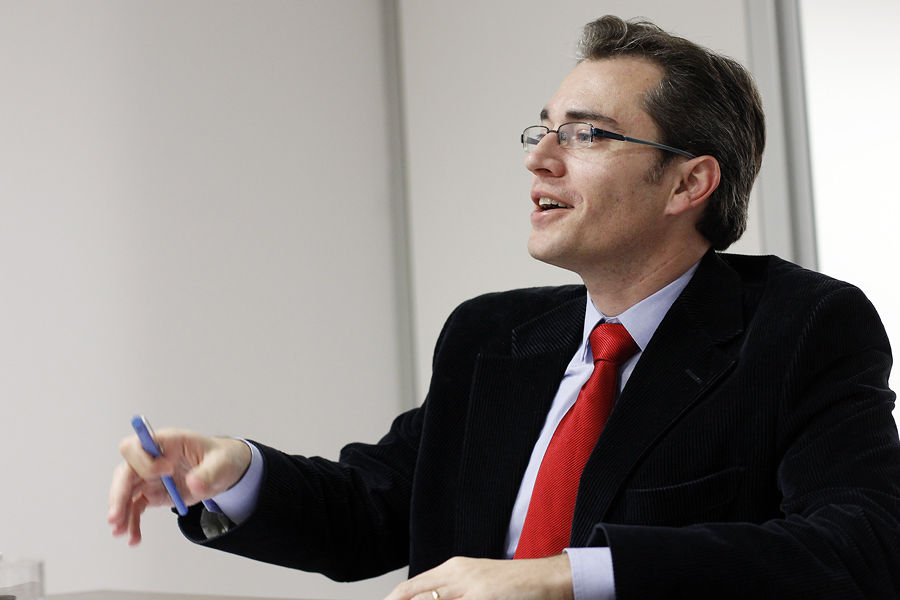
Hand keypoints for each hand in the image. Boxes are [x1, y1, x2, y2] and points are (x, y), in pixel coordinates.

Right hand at [107, 428, 250, 544]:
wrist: (222, 470)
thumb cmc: (220, 458)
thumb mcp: (222, 464)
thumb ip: (208, 473)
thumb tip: (193, 484)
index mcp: (167, 442)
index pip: (138, 446)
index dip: (145, 460)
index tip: (166, 472)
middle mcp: (153, 458)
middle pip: (125, 472)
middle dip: (119, 494)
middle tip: (117, 516)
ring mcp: (150, 476)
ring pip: (126, 492)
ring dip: (120, 512)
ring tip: (119, 532)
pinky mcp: (152, 493)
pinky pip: (136, 507)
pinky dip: (133, 522)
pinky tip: (134, 538)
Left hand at [384, 555, 572, 599]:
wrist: (546, 578)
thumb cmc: (511, 585)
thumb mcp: (475, 584)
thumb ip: (450, 592)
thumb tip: (424, 598)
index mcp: (452, 569)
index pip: (410, 588)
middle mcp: (457, 574)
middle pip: (414, 595)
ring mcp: (470, 588)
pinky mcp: (484, 598)